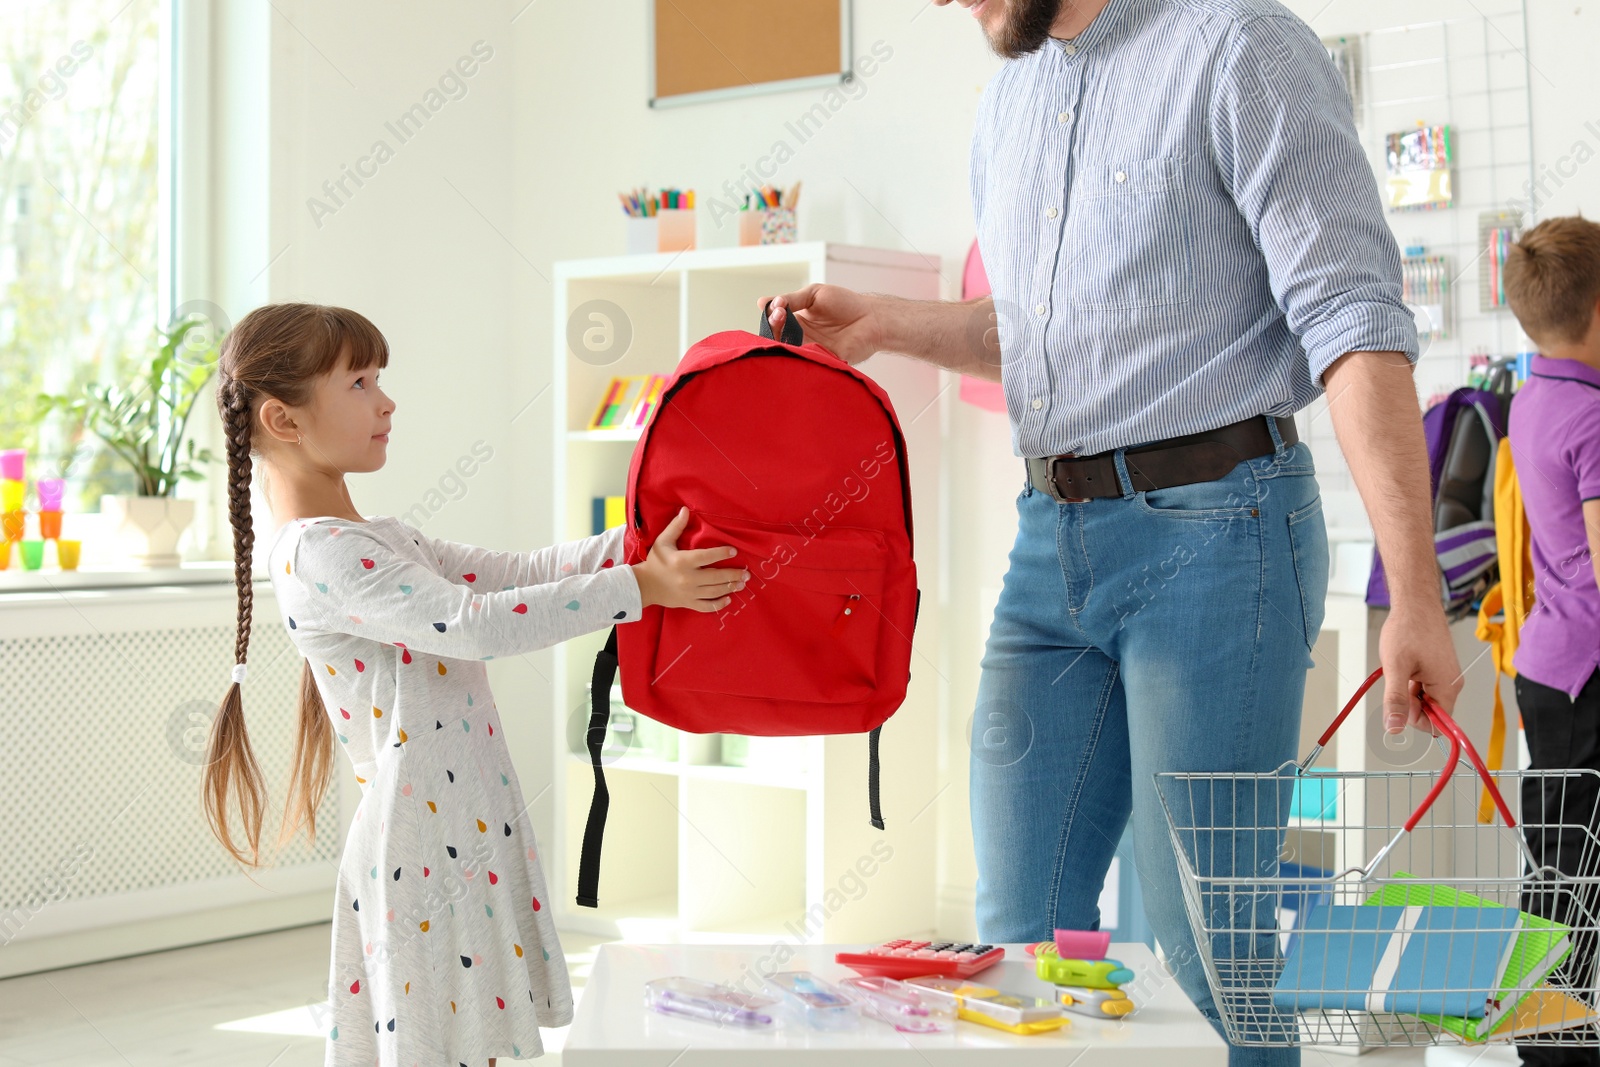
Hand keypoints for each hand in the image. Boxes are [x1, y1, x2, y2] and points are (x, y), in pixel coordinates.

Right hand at [630, 506, 747, 611]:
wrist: (643, 585)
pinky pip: (707, 607)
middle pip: (716, 577)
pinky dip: (719, 604)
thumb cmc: (655, 561)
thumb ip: (676, 526)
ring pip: (714, 592)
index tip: (734, 551)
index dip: (721, 554)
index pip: (706, 557)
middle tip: (747, 573)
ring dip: (730, 588)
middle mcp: (688, 578)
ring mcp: (689, 593)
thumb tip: (686, 510)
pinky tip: (729, 599)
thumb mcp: (663, 541)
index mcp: (682, 561)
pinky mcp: (688, 603)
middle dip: (733, 574)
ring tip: (742, 584)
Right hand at [759, 284, 880, 365]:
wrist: (872, 318)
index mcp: (797, 321)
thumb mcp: (814, 294)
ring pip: (788, 351)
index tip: (778, 308)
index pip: (775, 323)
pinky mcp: (821, 362)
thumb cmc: (846, 303)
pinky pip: (805, 362)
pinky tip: (798, 343)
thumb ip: (791, 299)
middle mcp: (801, 337)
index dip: (772, 317)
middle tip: (780, 316)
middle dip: (774, 328)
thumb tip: (763, 303)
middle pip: (777, 338)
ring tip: (786, 326)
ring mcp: (811, 350)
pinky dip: (799, 354)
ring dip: (783, 341)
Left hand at [1377, 603, 1462, 733]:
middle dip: (1410, 703)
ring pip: (1424, 700)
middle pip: (1430, 713)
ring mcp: (1446, 676)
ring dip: (1408, 691)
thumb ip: (1396, 699)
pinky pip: (1424, 687)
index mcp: (1447, 688)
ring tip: (1402, 669)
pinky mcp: (1439, 669)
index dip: (1414, 718)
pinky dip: (1411, 682)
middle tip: (1399, 679)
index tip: (1401, 700)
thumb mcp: (1396, 667)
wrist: (1416, 603)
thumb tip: (1394, 728)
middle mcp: (1451, 685)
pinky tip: (1405, 666)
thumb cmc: (1408, 629)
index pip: (1437, 725)